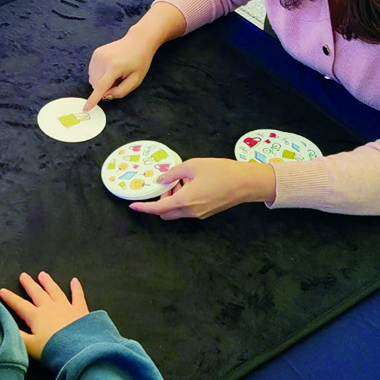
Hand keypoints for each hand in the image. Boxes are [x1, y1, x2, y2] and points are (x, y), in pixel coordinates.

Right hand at [0, 272, 88, 360]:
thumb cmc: (53, 351)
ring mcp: (66, 307)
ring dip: (48, 282)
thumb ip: (17, 336)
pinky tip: (75, 281)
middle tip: (23, 275)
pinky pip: (78, 296)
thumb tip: (6, 327)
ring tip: (43, 274)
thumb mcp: (30, 347)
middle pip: (37, 293)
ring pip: (54, 291)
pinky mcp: (80, 310)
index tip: (2, 290)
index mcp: (36, 317)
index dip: (10, 298)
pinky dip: (76, 288)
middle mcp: (50, 308)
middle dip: (29, 284)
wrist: (80, 351)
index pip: (20, 305)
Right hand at [83, 34, 155, 110]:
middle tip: (119, 79)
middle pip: (97, 85)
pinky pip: (93, 71)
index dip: (93, 99)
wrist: (138, 41)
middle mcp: (104, 60)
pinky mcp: (96, 53)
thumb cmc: (140, 61)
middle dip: (106, 87)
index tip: (86, 108)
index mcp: (115, 67)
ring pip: (93, 79)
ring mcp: (98, 55)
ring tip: (115, 72)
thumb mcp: (136, 80)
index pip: (101, 86)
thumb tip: (105, 96)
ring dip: (102, 81)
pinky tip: (110, 68)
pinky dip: (100, 74)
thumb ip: (121, 91)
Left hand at [130, 158, 276, 219]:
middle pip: (166, 213)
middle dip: (161, 201)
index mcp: (185, 201)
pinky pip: (188, 209)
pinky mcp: (207, 213)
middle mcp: (191, 212)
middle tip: (167, 183)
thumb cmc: (221, 172)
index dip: (144, 208)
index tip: (133, 205)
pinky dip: (183, 200)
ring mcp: (199, 214)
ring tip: (183, 180)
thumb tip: (161, 179)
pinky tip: (192, 184)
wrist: (246, 183)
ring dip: (173, 199)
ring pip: (177, 211)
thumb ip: (173, 173)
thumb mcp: (193, 166)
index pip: (158, 208)